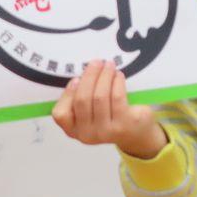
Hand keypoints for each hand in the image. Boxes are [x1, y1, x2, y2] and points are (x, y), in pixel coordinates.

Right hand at [51, 60, 166, 158]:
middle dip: (89, 76)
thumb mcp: (90, 113)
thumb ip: (82, 98)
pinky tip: (119, 75)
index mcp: (74, 130)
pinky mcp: (123, 125)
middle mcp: (87, 134)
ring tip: (109, 65)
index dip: (67, 94)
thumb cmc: (109, 117)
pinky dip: (117, 82)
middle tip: (96, 62)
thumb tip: (84, 73)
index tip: (76, 78)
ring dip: (104, 76)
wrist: (135, 134)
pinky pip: (117, 98)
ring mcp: (105, 132)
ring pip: (100, 97)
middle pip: (82, 100)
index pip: (61, 114)